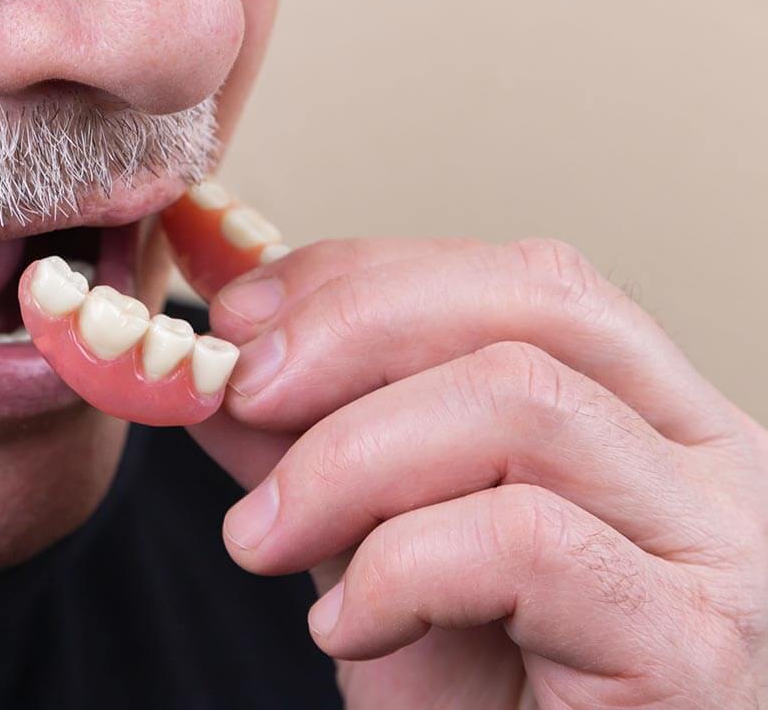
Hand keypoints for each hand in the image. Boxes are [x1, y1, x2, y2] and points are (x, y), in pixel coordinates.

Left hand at [190, 238, 767, 707]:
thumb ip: (327, 452)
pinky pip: (521, 541)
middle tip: (240, 391)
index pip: (520, 280)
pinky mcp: (691, 646)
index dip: (366, 278)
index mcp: (649, 419)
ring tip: (266, 537)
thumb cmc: (494, 706)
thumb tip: (226, 368)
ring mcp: (717, 548)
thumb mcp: (389, 550)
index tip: (245, 317)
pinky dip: (396, 568)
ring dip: (347, 458)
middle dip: (351, 328)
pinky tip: (347, 627)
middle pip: (532, 304)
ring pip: (519, 404)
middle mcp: (710, 462)